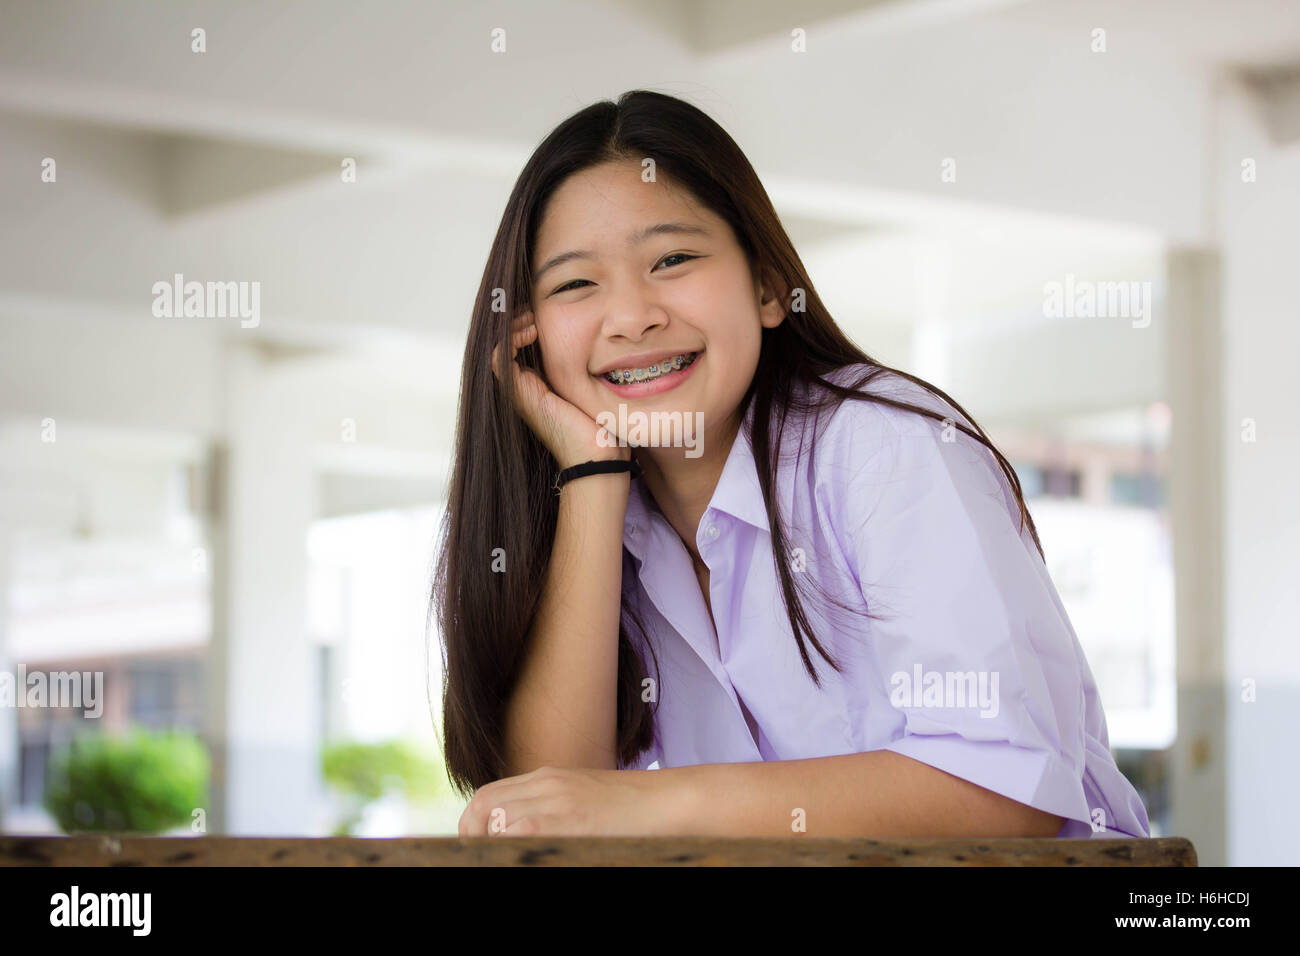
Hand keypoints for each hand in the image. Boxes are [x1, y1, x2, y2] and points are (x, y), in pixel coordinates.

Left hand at [457, 766, 680, 836]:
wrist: (669, 802)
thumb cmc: (633, 809)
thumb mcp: (584, 798)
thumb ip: (553, 807)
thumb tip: (521, 831)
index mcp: (548, 777)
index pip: (490, 795)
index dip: (474, 822)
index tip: (477, 844)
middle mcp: (546, 785)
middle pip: (486, 806)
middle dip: (474, 834)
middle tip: (484, 856)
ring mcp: (556, 802)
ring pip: (498, 822)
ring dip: (496, 844)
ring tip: (511, 856)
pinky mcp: (568, 822)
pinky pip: (521, 834)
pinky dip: (514, 848)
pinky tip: (534, 855)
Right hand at [490, 310, 629, 469]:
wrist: (598, 456)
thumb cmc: (603, 427)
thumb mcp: (595, 387)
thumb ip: (591, 368)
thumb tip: (607, 344)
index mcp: (540, 385)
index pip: (521, 345)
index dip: (526, 323)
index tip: (544, 313)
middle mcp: (526, 387)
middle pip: (508, 344)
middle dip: (518, 320)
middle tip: (536, 309)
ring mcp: (520, 391)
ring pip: (499, 348)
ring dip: (513, 326)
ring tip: (533, 318)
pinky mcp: (519, 394)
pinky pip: (499, 359)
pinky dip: (510, 340)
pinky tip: (532, 330)